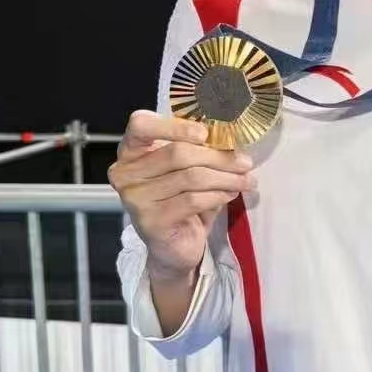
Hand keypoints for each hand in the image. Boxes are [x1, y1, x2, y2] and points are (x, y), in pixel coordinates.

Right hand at [108, 110, 256, 279]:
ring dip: (225, 178)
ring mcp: (135, 198)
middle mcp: (126, 173)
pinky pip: (193, 200)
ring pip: (190, 177)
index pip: (141, 126)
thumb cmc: (180, 200)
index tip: (205, 133)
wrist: (173, 246)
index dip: (174, 126)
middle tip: (245, 162)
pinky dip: (218, 195)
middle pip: (177, 153)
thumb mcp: (186, 168)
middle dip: (218, 157)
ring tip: (245, 180)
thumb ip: (196, 149)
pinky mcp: (151, 221)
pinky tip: (230, 194)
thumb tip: (229, 136)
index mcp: (130, 151)